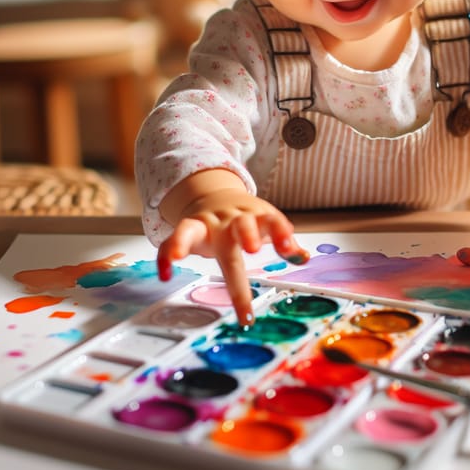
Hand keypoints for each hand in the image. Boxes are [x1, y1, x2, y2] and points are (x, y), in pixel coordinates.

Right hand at [157, 172, 308, 325]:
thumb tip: (303, 257)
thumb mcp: (267, 223)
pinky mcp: (188, 229)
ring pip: (194, 228)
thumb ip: (283, 240)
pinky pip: (172, 240)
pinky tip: (165, 272)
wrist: (215, 196)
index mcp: (254, 216)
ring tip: (178, 256)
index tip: (290, 249)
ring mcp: (206, 223)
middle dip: (247, 234)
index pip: (270, 221)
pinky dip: (166, 254)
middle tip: (253, 248)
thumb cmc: (245, 217)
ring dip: (184, 241)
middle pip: (239, 224)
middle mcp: (230, 219)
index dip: (281, 233)